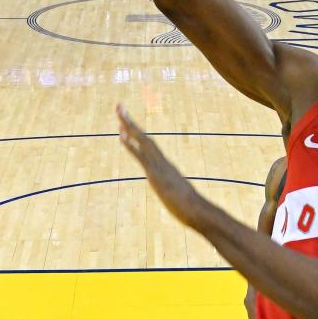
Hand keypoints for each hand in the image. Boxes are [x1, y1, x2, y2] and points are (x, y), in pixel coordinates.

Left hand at [118, 104, 208, 230]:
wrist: (199, 212)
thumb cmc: (194, 210)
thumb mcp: (182, 201)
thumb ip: (179, 196)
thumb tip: (181, 201)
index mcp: (166, 167)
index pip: (149, 147)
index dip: (137, 135)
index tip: (127, 125)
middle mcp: (162, 162)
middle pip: (144, 137)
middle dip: (130, 122)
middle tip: (119, 106)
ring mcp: (159, 166)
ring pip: (142, 141)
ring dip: (129, 126)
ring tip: (119, 111)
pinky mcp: (156, 174)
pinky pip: (141, 155)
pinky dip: (130, 144)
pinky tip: (120, 135)